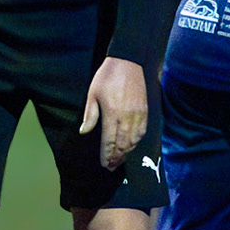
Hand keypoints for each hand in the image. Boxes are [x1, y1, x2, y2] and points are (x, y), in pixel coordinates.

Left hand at [79, 55, 149, 170]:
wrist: (128, 62)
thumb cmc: (107, 77)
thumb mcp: (92, 94)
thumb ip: (90, 115)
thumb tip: (83, 132)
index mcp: (112, 114)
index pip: (109, 141)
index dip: (107, 155)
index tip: (104, 164)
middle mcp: (127, 117)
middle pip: (122, 145)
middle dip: (116, 157)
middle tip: (111, 167)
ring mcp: (138, 115)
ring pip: (134, 141)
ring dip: (126, 153)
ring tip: (119, 160)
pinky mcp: (146, 111)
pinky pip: (142, 132)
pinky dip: (136, 143)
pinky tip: (130, 147)